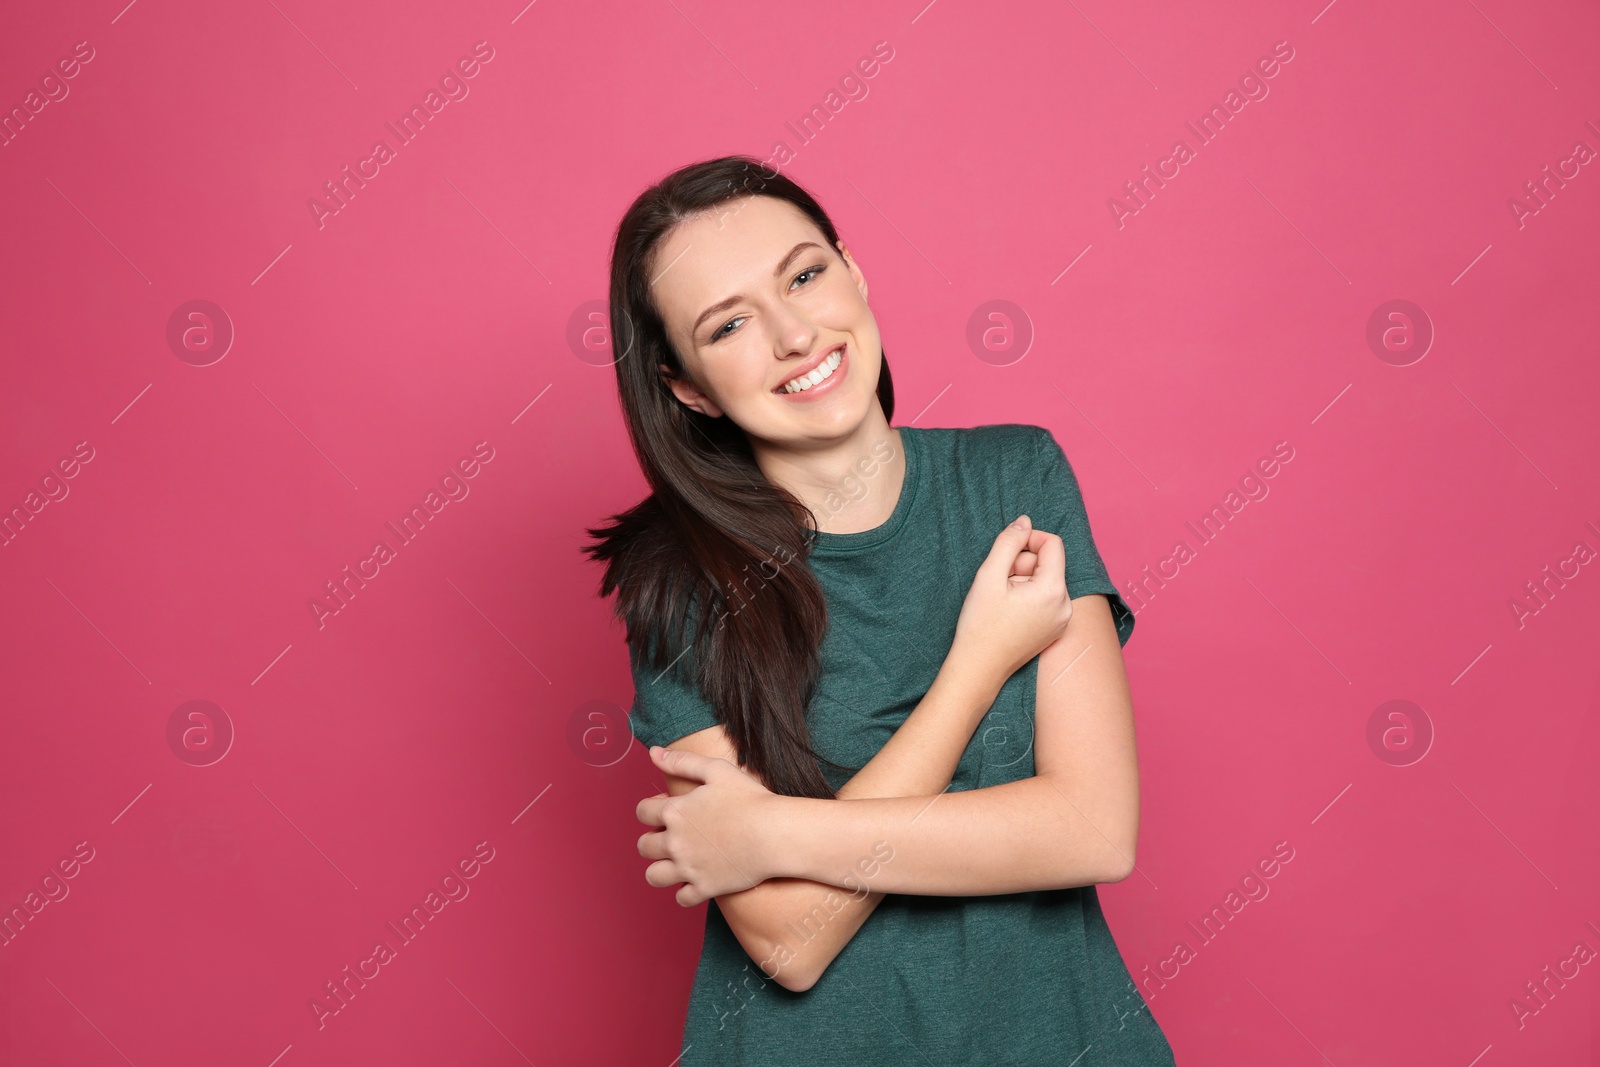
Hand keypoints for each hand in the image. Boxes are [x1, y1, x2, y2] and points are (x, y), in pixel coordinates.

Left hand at [636, 746, 780, 906]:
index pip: (642, 812)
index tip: (667, 809)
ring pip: (654, 876)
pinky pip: (681, 898)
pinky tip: (697, 879)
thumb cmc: (749, 799)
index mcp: (674, 812)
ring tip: (675, 863)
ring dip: (660, 869)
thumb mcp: (716, 770)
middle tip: (671, 837)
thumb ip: (681, 761)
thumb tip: (653, 753)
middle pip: (643, 846)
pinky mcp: (705, 888)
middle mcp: (674, 842)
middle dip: (651, 840)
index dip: (651, 809)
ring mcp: (688, 868)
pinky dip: (685, 891)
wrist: (774, 834)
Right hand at [949, 515, 1074, 688]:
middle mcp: (1066, 606)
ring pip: (1046, 581)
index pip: (1052, 544)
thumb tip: (1024, 522)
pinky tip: (1009, 612)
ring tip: (1002, 600)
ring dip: (1023, 581)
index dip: (1028, 540)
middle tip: (999, 583)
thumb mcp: (989, 575)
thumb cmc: (981, 624)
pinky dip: (1028, 598)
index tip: (1006, 553)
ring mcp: (1062, 621)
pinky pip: (1046, 599)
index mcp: (1054, 590)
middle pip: (1048, 563)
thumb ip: (1008, 542)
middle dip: (1022, 565)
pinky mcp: (1055, 630)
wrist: (978, 668)